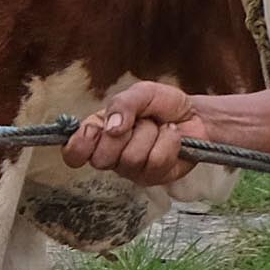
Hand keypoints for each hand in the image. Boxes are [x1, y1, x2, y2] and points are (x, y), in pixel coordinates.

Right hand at [66, 79, 201, 184]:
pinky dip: (168, 143)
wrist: (196, 116)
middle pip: (101, 159)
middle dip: (124, 135)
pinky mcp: (152, 177)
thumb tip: (110, 128)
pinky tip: (171, 138)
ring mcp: (130, 169)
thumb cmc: (163, 104)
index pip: (74, 151)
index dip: (78, 145)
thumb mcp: (141, 93)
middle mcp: (110, 155)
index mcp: (99, 133)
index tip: (95, 131)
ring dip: (150, 136)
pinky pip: (155, 162)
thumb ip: (122, 104)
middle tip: (138, 122)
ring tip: (157, 128)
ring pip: (131, 159)